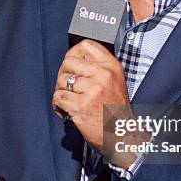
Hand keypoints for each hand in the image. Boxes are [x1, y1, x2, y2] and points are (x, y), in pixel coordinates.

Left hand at [52, 39, 146, 167]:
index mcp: (112, 66)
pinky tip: (65, 110)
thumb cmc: (116, 110)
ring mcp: (92, 90)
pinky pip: (58, 98)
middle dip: (63, 74)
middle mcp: (103, 75)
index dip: (73, 53)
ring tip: (68, 101)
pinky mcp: (81, 106)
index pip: (86, 45)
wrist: (122, 135)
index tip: (71, 64)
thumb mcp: (115, 81)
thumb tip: (73, 60)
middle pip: (68, 62)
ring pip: (61, 81)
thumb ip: (98, 68)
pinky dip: (58, 105)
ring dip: (60, 92)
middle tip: (67, 86)